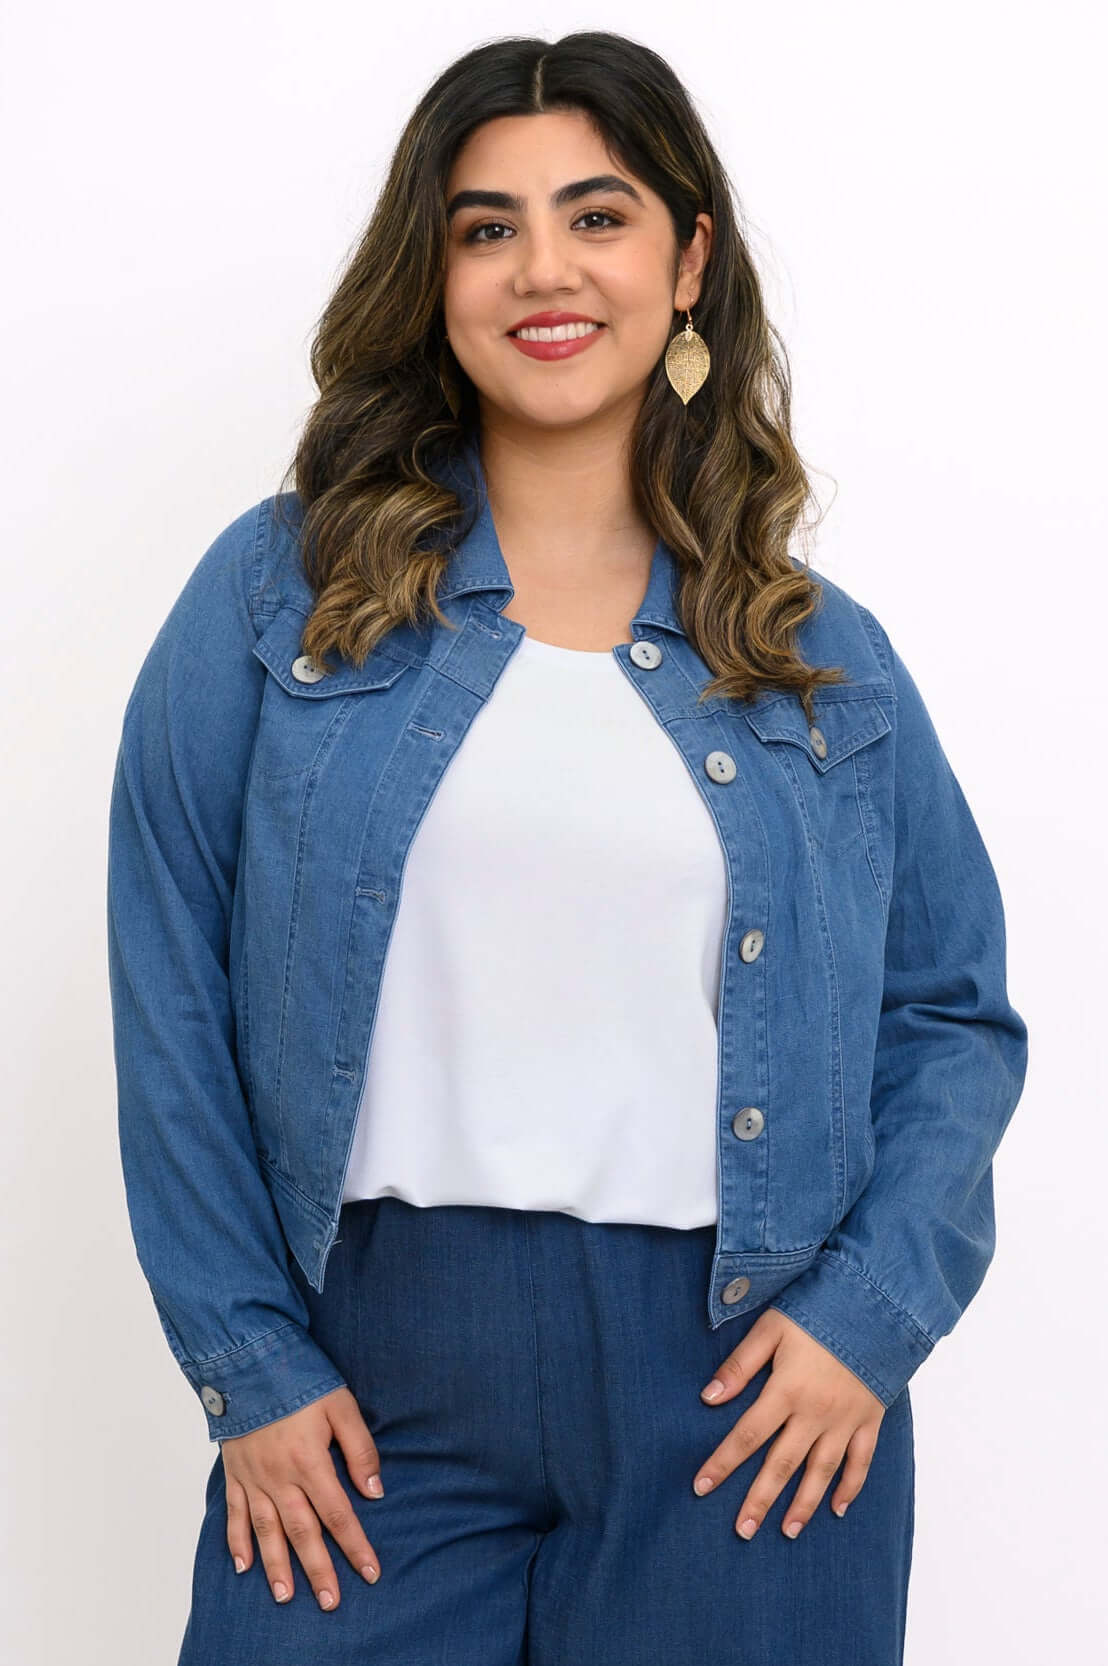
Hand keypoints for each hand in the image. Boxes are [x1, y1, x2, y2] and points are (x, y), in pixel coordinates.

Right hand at [221, 1385, 384, 1610]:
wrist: (249, 1360)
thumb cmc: (300, 1380)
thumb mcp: (341, 1405)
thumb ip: (360, 1449)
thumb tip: (375, 1492)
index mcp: (309, 1462)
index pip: (337, 1514)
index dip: (355, 1545)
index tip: (370, 1572)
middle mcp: (279, 1478)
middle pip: (302, 1533)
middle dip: (318, 1570)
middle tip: (331, 1602)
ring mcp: (253, 1478)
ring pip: (267, 1532)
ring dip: (277, 1567)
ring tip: (287, 1596)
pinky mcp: (234, 1472)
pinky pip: (234, 1514)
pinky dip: (237, 1542)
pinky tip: (244, 1567)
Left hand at [692, 1309, 887, 1538]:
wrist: (876, 1306)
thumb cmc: (818, 1311)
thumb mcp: (771, 1328)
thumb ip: (740, 1364)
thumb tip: (709, 1397)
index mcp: (786, 1391)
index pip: (747, 1435)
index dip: (722, 1463)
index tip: (701, 1487)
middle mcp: (815, 1414)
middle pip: (782, 1465)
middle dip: (760, 1499)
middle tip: (743, 1531)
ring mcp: (845, 1421)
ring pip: (821, 1472)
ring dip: (803, 1504)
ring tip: (788, 1531)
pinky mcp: (870, 1419)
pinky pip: (861, 1461)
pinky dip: (851, 1487)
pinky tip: (838, 1509)